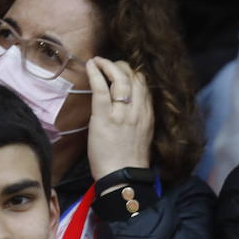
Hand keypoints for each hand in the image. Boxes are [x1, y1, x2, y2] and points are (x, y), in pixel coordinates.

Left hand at [85, 57, 153, 180]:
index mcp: (148, 114)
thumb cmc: (130, 160)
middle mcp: (137, 110)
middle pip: (134, 77)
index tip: (122, 71)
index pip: (144, 84)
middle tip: (108, 64)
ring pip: (119, 78)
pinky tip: (91, 65)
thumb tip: (129, 106)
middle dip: (121, 65)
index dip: (133, 72)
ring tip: (98, 62)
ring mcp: (121, 113)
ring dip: (108, 65)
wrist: (122, 177)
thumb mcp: (143, 135)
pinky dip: (96, 73)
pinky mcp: (104, 117)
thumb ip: (139, 118)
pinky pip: (101, 89)